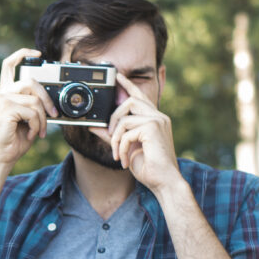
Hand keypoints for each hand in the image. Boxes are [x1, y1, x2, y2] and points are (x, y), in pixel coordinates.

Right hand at [0, 48, 58, 168]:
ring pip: (35, 100)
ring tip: (38, 131)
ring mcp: (1, 99)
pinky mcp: (5, 108)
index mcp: (4, 92)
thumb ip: (33, 103)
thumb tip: (50, 99)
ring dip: (42, 118)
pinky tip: (31, 134)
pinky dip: (37, 125)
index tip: (37, 54)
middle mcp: (1, 93)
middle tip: (54, 115)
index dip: (23, 55)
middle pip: (31, 82)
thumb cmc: (14, 139)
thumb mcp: (27, 118)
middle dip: (47, 99)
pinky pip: (32, 112)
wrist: (2, 157)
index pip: (9, 65)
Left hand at [96, 73, 180, 190]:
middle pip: (130, 101)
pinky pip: (126, 132)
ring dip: (115, 139)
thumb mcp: (127, 149)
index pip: (140, 97)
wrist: (164, 182)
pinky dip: (120, 148)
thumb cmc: (149, 168)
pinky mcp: (152, 128)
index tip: (118, 76)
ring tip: (117, 155)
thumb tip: (95, 126)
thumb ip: (113, 135)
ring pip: (124, 119)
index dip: (128, 85)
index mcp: (155, 119)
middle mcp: (158, 117)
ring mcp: (157, 121)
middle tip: (109, 136)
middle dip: (114, 118)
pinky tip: (124, 161)